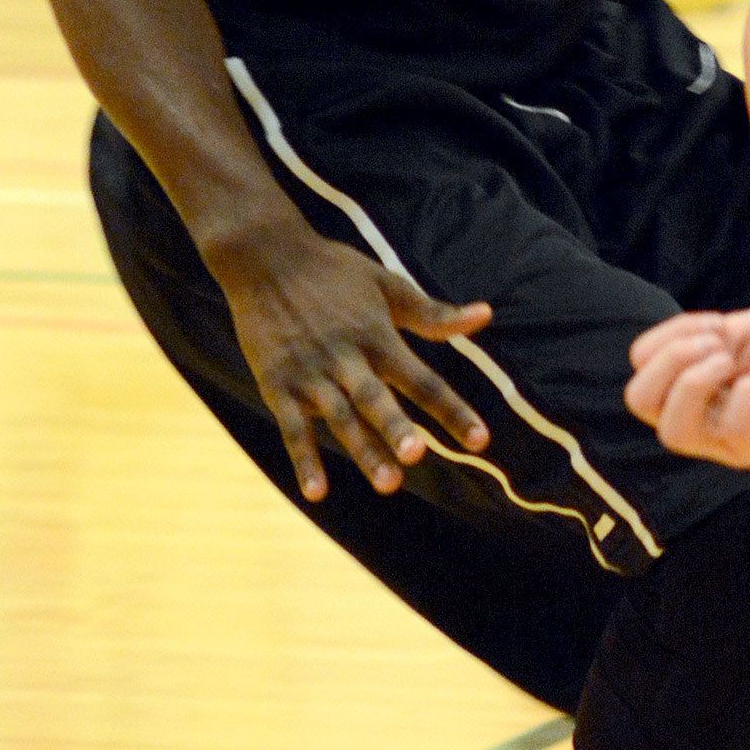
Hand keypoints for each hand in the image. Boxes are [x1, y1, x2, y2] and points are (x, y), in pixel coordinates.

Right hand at [209, 216, 491, 502]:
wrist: (263, 256)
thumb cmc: (333, 271)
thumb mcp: (387, 285)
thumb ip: (433, 313)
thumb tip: (486, 315)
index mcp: (378, 336)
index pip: (423, 380)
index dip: (452, 410)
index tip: (481, 440)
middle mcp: (345, 357)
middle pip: (376, 399)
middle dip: (396, 429)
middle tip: (417, 456)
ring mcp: (309, 374)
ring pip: (340, 419)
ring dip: (363, 452)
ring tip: (389, 483)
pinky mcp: (277, 384)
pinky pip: (292, 428)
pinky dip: (304, 460)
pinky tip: (317, 493)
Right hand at [625, 305, 749, 477]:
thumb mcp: (744, 329)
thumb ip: (697, 339)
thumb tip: (641, 355)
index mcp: (698, 395)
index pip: (644, 378)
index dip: (665, 342)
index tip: (716, 323)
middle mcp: (709, 426)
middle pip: (641, 405)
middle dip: (666, 361)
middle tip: (715, 342)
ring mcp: (736, 446)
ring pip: (674, 431)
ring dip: (692, 380)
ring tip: (730, 356)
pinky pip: (734, 433)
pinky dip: (745, 394)